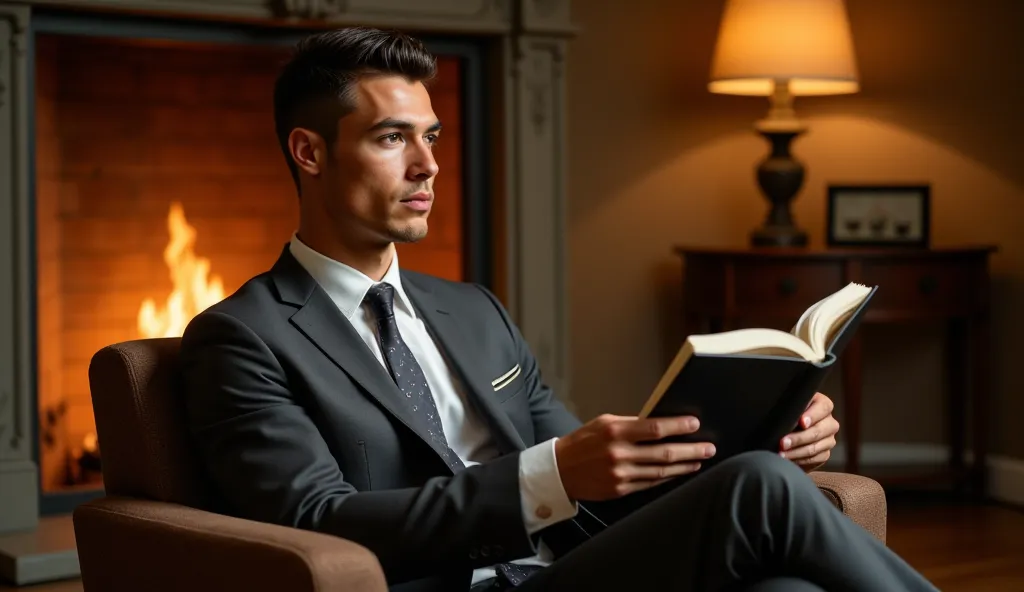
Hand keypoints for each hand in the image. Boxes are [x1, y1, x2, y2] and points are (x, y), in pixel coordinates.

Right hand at [554, 414, 715, 500]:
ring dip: (684, 466)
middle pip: (664, 453)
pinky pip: (651, 484)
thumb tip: (659, 424)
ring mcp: (621, 475)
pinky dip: (668, 478)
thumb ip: (630, 424)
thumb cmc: (582, 442)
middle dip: (691, 450)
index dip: (678, 426)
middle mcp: (619, 454)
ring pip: (661, 471)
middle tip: (708, 447)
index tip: (695, 423)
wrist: (559, 471)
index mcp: (615, 432)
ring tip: (699, 460)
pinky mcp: (621, 490)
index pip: (655, 429)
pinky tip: (679, 473)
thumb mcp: (603, 423)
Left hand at [779, 392, 839, 471]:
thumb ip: (789, 407)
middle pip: (819, 430)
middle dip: (799, 438)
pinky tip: (788, 460)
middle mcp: (829, 421)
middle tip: (782, 442)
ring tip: (781, 453)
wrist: (785, 432)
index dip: (812, 415)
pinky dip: (799, 460)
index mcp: (822, 404)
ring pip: (815, 446)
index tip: (800, 422)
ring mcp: (829, 438)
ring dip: (796, 452)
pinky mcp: (825, 453)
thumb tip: (783, 413)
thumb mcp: (786, 407)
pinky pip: (815, 459)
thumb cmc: (784, 414)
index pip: (823, 407)